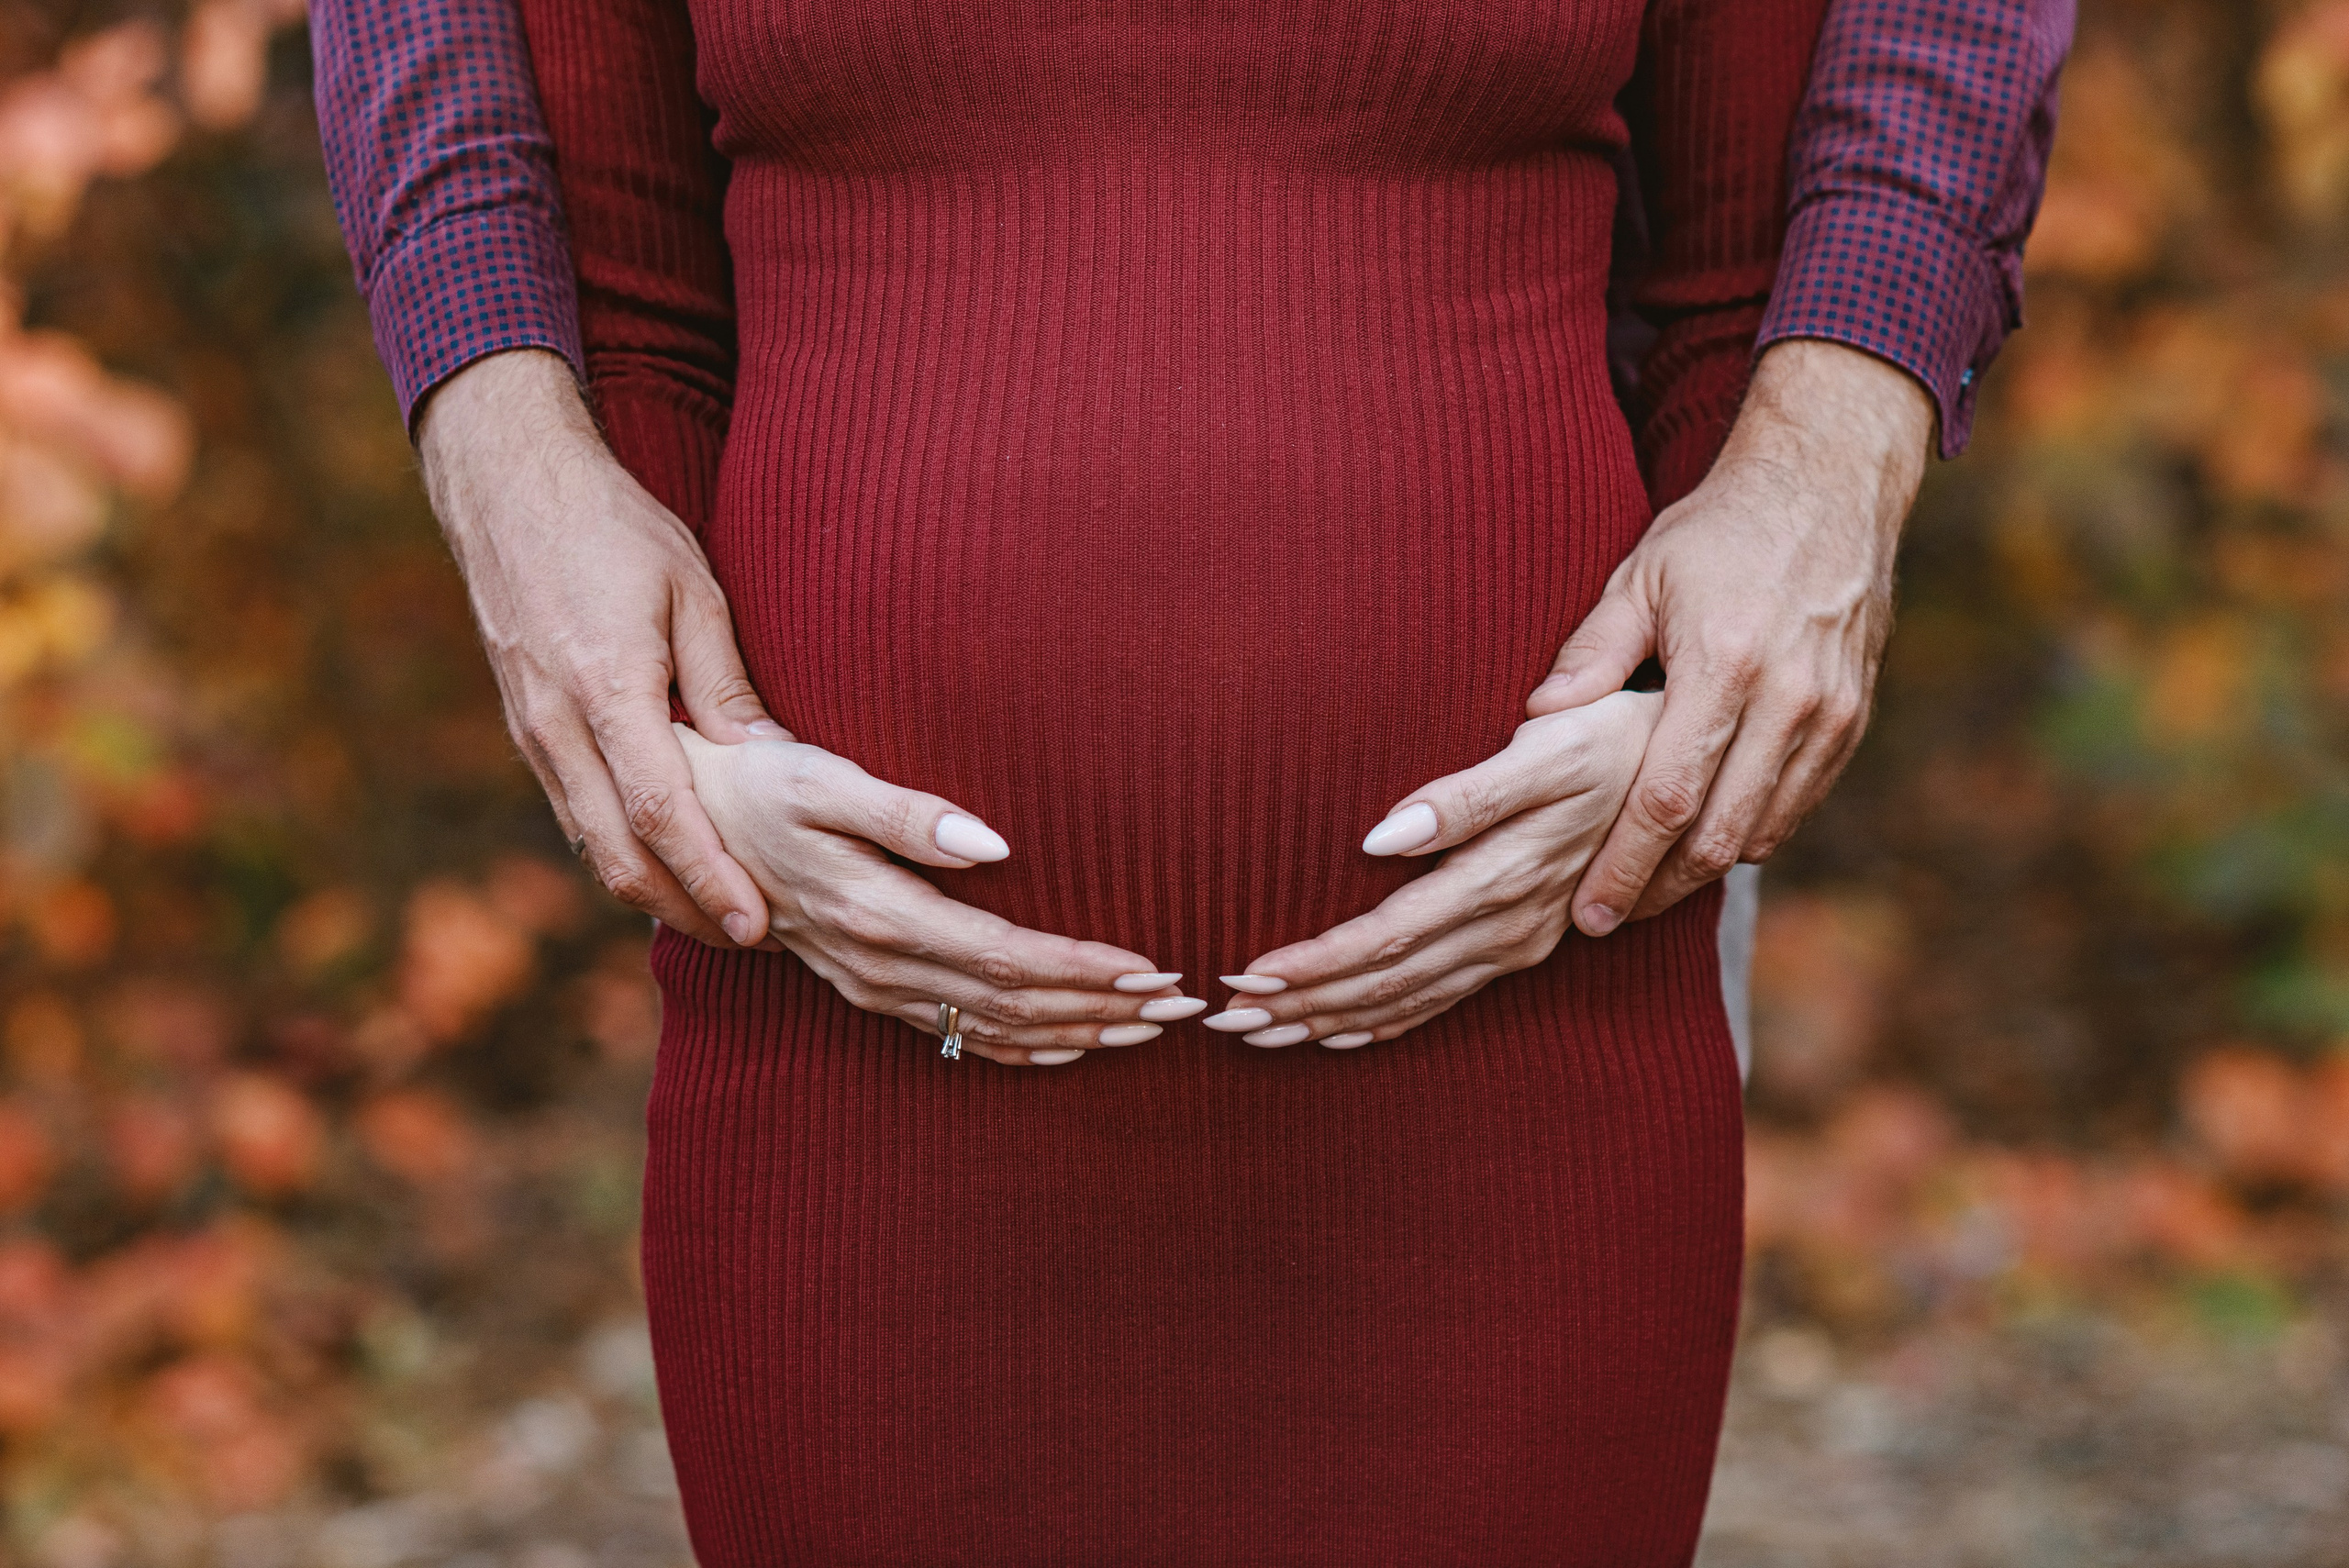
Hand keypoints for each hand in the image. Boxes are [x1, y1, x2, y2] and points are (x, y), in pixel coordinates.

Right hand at [418, 349, 769, 949]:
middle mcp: (556, 725)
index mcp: (605, 689)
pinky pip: (574, 813)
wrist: (507, 487)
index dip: (711, 877)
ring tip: (718, 922)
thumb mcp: (693, 590)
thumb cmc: (613, 527)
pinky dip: (621, 851)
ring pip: (590, 843)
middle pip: (618, 852)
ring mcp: (532, 733)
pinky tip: (667, 866)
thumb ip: (728, 686)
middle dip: (685, 909)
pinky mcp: (525, 731)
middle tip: (749, 942)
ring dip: (652, 891)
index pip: (663, 813)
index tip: (757, 923)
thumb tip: (775, 766)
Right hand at [678, 727, 1204, 1065]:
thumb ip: (908, 813)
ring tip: (1152, 1028)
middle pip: (1011, 1004)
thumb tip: (995, 844)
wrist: (686, 825)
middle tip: (1182, 1004)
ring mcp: (872, 987)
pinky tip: (1073, 1050)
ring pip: (991, 1028)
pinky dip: (1022, 1049)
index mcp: (877, 913)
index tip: (1154, 967)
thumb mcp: (822, 780)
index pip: (1005, 958)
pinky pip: (957, 1036)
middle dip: (1102, 1007)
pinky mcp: (870, 989)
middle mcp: (878, 965)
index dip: (1084, 968)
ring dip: (1075, 1032)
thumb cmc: (760, 785)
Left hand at [1200, 692, 1661, 1047]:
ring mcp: (1518, 944)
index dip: (1312, 966)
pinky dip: (1384, 1023)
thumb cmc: (1606, 740)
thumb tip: (1379, 837)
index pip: (1384, 940)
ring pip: (1407, 1000)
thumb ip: (1462, 798)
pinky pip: (1442, 1000)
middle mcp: (1506, 928)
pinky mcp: (1525, 945)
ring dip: (1328, 1021)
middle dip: (1300, 1007)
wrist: (1685, 764)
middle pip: (1385, 983)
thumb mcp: (1544, 752)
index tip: (1243, 978)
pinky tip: (1339, 1035)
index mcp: (1500, 880)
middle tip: (1221, 1024)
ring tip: (1258, 1038)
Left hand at [1525, 340, 1933, 936]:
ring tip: (1645, 890)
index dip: (1623, 865)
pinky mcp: (1855, 719)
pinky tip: (1703, 844)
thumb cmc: (1720, 529)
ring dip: (1700, 872)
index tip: (1586, 911)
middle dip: (1656, 889)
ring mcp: (1829, 714)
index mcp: (1723, 663)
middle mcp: (1787, 699)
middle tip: (1604, 919)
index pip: (1665, 798)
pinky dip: (1749, 835)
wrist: (1831, 485)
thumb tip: (1533, 722)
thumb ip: (1590, 654)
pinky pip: (1798, 806)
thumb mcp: (1641, 576)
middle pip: (1716, 835)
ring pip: (1761, 831)